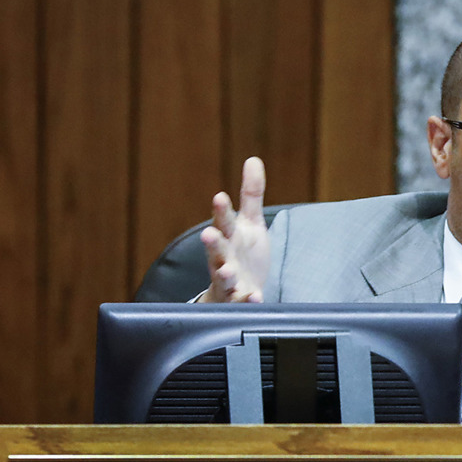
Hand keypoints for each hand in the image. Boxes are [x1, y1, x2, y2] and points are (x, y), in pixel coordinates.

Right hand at [198, 157, 269, 302]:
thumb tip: (253, 160)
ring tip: (227, 271)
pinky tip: (254, 297)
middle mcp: (224, 258)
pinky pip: (240, 301)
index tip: (220, 197)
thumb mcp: (251, 222)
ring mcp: (230, 280)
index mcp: (228, 237)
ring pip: (223, 277)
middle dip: (213, 242)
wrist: (239, 292)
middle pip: (217, 249)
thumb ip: (251, 194)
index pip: (223, 221)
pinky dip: (246, 300)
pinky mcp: (238, 299)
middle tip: (208, 234)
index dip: (222, 211)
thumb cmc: (244, 253)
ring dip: (225, 274)